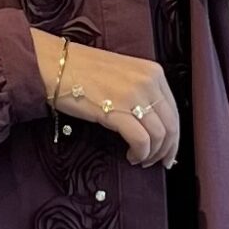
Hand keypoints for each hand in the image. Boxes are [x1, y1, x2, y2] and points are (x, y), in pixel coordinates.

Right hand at [29, 27, 179, 166]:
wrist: (55, 65)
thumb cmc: (83, 70)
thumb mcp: (123, 74)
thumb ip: (141, 92)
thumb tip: (151, 121)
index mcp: (153, 72)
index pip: (173, 110)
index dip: (174, 136)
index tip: (168, 149)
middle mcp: (149, 82)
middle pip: (171, 125)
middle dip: (167, 149)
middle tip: (159, 162)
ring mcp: (134, 96)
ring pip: (159, 135)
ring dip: (152, 154)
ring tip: (140, 159)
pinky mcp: (118, 111)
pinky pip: (141, 140)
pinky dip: (140, 153)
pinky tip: (130, 156)